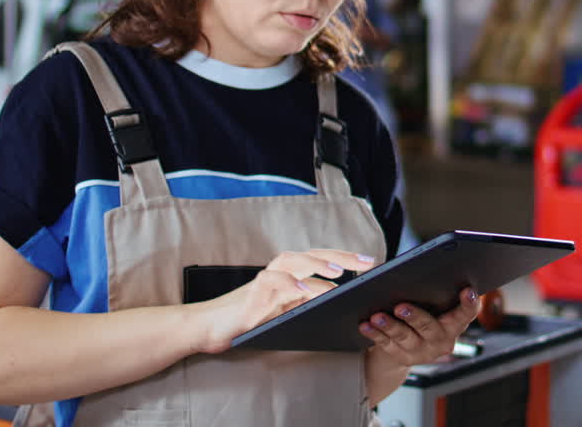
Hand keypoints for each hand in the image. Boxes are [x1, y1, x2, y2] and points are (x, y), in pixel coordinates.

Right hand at [192, 249, 377, 353]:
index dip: (348, 258)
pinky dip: (289, 284)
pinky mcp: (252, 294)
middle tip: (367, 263)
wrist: (209, 327)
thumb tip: (340, 300)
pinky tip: (304, 290)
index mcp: (290, 274)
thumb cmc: (250, 321)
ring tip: (337, 273)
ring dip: (316, 265)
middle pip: (314, 255)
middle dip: (342, 257)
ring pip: (293, 262)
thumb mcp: (286, 312)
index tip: (372, 262)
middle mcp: (279, 271)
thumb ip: (308, 303)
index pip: (323, 259)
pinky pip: (273, 283)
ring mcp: (265, 280)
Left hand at [359, 287, 480, 366]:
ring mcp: (422, 351)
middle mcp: (442, 340)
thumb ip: (430, 289)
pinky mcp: (402, 357)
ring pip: (405, 337)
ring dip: (390, 326)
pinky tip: (366, 325)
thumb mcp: (431, 303)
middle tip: (401, 306)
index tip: (468, 290)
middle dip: (415, 317)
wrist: (405, 348)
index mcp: (454, 323)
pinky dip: (375, 334)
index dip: (469, 303)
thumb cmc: (423, 312)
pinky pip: (386, 344)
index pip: (466, 313)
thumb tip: (409, 268)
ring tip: (377, 316)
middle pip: (430, 327)